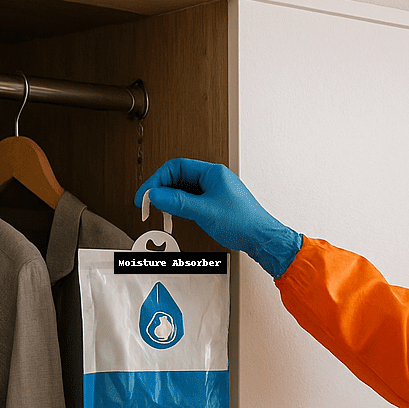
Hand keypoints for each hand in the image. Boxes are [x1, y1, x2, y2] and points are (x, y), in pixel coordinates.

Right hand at [135, 158, 302, 277]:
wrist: (263, 239)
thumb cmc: (244, 223)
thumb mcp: (204, 212)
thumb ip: (177, 202)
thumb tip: (155, 195)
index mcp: (213, 172)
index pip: (176, 167)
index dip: (156, 180)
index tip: (145, 194)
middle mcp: (214, 179)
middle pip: (178, 177)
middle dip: (160, 189)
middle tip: (146, 203)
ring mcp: (215, 191)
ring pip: (184, 189)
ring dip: (169, 198)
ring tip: (158, 209)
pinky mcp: (216, 204)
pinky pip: (192, 200)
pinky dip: (180, 206)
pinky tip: (174, 214)